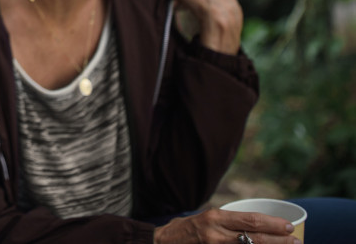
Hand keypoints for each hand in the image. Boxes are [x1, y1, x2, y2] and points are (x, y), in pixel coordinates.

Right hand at [154, 207, 297, 243]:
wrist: (164, 242)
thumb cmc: (188, 229)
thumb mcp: (207, 219)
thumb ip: (229, 222)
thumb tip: (258, 226)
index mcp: (215, 218)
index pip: (250, 220)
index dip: (272, 225)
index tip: (288, 227)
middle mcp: (215, 234)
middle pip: (254, 238)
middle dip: (279, 241)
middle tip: (296, 241)